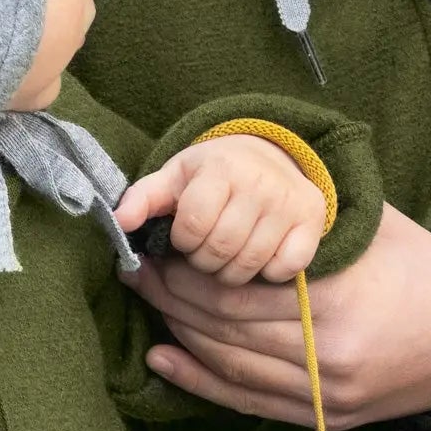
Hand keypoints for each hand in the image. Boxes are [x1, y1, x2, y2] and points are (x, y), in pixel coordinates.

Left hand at [116, 135, 326, 286]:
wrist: (270, 157)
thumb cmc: (213, 175)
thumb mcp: (175, 178)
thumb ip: (143, 199)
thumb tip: (118, 220)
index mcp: (221, 167)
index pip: (192, 226)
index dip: (182, 241)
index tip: (185, 236)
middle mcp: (260, 182)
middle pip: (220, 251)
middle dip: (204, 262)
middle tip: (205, 251)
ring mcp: (290, 203)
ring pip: (249, 265)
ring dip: (231, 273)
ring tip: (227, 257)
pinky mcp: (312, 223)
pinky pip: (284, 269)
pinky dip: (268, 272)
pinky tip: (260, 256)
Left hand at [136, 200, 430, 425]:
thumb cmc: (421, 269)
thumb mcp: (368, 227)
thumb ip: (305, 218)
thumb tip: (236, 192)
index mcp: (337, 298)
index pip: (236, 289)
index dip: (186, 270)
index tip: (155, 246)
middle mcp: (329, 353)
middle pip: (225, 328)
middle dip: (173, 298)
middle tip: (139, 271)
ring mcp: (328, 393)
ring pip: (231, 366)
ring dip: (181, 335)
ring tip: (149, 304)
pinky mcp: (328, 419)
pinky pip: (249, 402)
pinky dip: (201, 382)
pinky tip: (165, 360)